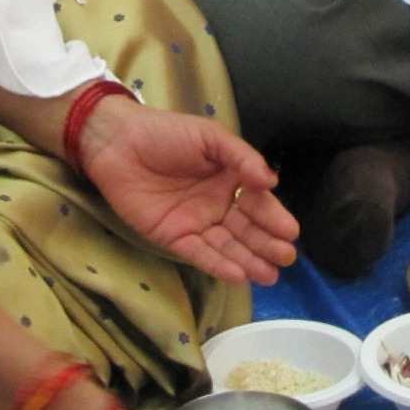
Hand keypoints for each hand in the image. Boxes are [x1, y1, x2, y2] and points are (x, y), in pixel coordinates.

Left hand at [76, 96, 298, 283]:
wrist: (118, 142)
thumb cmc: (166, 133)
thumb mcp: (210, 137)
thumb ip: (242, 158)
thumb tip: (273, 181)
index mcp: (230, 178)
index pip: (258, 201)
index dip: (274, 217)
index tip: (291, 232)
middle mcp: (217, 204)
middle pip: (247, 228)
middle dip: (267, 244)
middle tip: (286, 257)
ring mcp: (196, 223)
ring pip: (227, 246)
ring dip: (249, 261)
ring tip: (270, 276)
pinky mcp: (173, 237)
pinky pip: (200, 254)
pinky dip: (219, 265)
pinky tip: (239, 275)